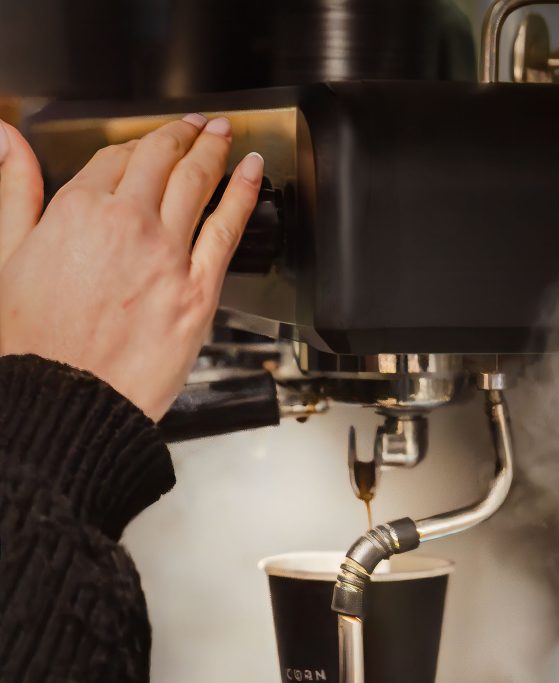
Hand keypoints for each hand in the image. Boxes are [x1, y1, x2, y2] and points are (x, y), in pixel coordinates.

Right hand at [0, 114, 262, 420]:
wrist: (68, 401)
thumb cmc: (35, 345)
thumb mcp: (6, 256)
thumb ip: (15, 191)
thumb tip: (6, 140)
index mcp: (77, 210)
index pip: (114, 159)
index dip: (134, 149)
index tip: (145, 148)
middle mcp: (127, 224)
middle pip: (160, 161)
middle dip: (180, 134)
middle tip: (196, 124)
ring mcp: (167, 255)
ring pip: (197, 184)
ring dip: (214, 150)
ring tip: (224, 134)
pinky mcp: (198, 291)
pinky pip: (228, 228)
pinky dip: (244, 192)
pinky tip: (253, 171)